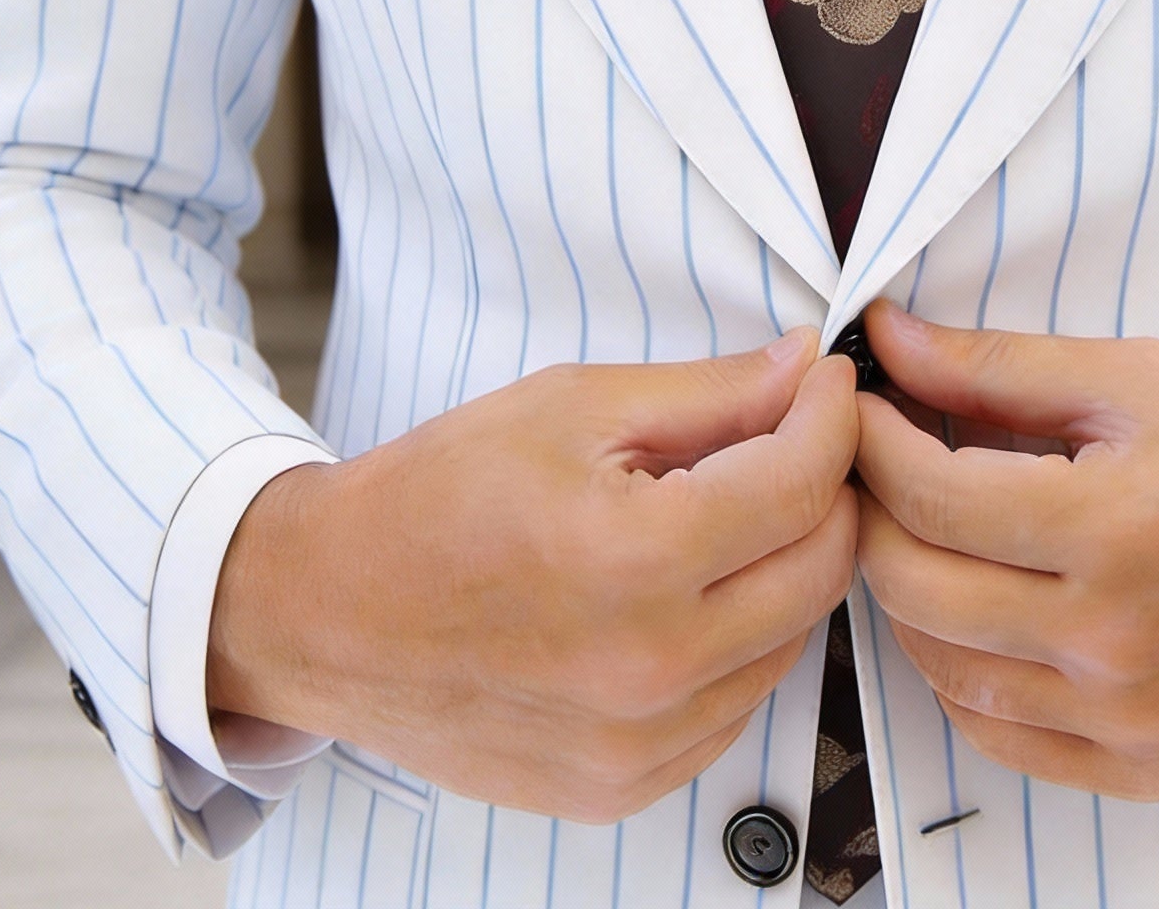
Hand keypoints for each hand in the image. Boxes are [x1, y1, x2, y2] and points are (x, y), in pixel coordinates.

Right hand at [207, 331, 858, 821]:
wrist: (327, 611)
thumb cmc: (437, 496)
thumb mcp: (573, 406)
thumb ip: (709, 394)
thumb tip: (805, 370)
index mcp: (635, 561)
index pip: (802, 484)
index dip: (831, 416)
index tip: (826, 383)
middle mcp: (650, 669)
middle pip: (821, 569)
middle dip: (826, 488)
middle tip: (793, 438)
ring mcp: (640, 746)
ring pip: (792, 641)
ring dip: (785, 566)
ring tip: (724, 512)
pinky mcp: (624, 788)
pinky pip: (737, 706)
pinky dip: (739, 640)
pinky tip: (686, 590)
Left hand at [852, 304, 1158, 799]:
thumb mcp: (1140, 378)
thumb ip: (1000, 366)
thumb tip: (891, 339)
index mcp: (1113, 527)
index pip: (929, 496)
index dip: (871, 442)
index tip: (859, 406)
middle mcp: (1113, 638)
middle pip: (916, 587)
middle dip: (872, 514)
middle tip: (875, 466)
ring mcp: (1129, 715)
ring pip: (945, 670)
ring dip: (909, 596)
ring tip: (922, 533)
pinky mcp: (1147, 764)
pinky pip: (1005, 739)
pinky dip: (964, 678)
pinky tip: (973, 617)